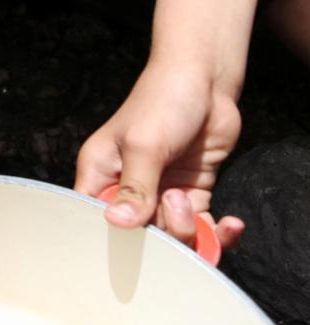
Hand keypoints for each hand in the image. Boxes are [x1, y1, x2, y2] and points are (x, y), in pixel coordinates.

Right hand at [74, 61, 245, 250]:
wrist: (206, 82)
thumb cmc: (163, 102)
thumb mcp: (145, 144)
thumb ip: (136, 187)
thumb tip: (119, 224)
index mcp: (101, 173)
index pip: (94, 220)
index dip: (111, 238)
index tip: (136, 242)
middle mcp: (127, 188)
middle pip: (138, 236)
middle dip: (163, 234)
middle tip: (176, 205)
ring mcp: (161, 193)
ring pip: (172, 237)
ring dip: (190, 230)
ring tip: (191, 198)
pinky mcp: (192, 193)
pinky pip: (202, 229)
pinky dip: (218, 235)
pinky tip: (230, 223)